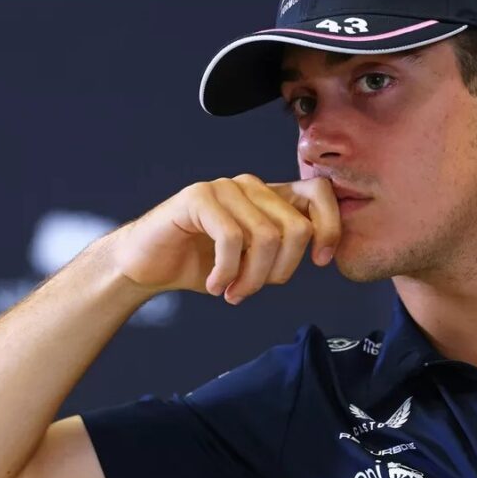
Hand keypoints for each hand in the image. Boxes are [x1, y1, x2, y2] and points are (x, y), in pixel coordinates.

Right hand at [110, 174, 340, 303]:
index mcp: (269, 197)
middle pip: (297, 227)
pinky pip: (232, 238)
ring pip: (267, 236)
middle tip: (251, 290)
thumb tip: (322, 253)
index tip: (320, 261)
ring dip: (251, 278)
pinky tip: (214, 284)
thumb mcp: (253, 261)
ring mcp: (224, 187)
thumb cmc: (199, 263)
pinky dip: (226, 271)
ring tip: (232, 291)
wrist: (146, 265)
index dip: (329, 228)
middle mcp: (250, 186)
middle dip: (280, 271)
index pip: (319, 194)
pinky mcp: (198, 197)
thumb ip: (284, 251)